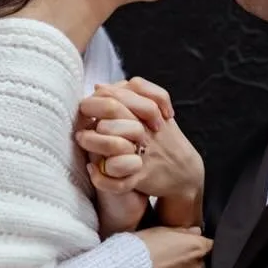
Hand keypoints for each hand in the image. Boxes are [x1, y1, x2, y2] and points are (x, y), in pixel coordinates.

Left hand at [76, 78, 203, 227]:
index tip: (87, 103)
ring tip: (82, 138)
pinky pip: (119, 180)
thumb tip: (99, 86)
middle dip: (94, 110)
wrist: (186, 171)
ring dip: (94, 140)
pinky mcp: (142, 176)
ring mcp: (144, 153)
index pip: (120, 93)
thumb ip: (129, 97)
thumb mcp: (153, 113)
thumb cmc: (163, 139)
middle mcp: (146, 130)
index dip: (99, 96)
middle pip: (115, 110)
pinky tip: (92, 168)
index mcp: (149, 112)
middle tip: (82, 116)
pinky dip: (102, 177)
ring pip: (114, 143)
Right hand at [135, 226, 212, 267]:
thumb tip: (195, 231)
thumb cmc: (142, 248)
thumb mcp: (160, 230)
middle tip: (168, 256)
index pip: (207, 245)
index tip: (185, 243)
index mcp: (196, 248)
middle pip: (198, 263)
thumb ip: (182, 231)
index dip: (195, 243)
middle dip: (187, 261)